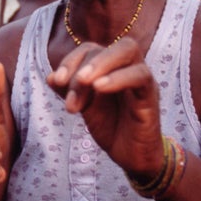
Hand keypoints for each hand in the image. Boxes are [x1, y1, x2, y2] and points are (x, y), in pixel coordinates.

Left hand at [46, 38, 163, 180]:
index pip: (91, 49)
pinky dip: (118, 78)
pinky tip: (99, 88)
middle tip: (66, 82)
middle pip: (109, 45)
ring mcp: (141, 78)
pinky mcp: (151, 94)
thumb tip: (50, 77)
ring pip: (128, 50)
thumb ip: (68, 91)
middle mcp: (127, 67)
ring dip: (100, 64)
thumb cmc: (110, 126)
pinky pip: (140, 75)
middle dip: (84, 62)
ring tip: (82, 83)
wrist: (131, 155)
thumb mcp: (84, 107)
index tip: (56, 81)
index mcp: (111, 67)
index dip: (71, 60)